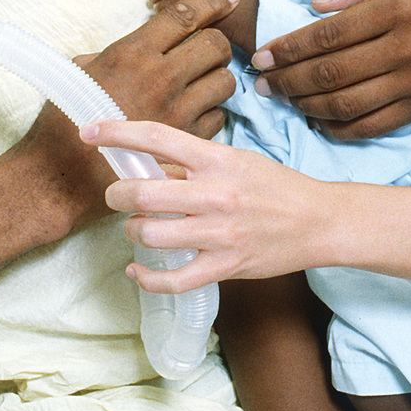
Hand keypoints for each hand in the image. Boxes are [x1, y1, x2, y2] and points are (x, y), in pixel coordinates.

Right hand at [0, 0, 239, 271]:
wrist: (59, 178)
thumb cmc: (62, 122)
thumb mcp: (81, 71)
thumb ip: (116, 52)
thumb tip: (138, 44)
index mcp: (132, 53)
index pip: (185, 15)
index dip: (213, 0)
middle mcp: (159, 77)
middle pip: (215, 44)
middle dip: (216, 44)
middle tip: (206, 53)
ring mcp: (176, 111)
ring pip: (225, 80)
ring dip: (217, 78)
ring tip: (201, 85)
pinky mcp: (186, 142)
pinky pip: (219, 116)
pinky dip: (211, 113)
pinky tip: (193, 116)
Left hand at [88, 119, 332, 292]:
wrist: (320, 221)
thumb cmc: (277, 187)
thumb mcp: (236, 161)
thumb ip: (192, 164)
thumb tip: (146, 164)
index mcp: (218, 159)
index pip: (157, 137)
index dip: (116, 133)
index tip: (90, 131)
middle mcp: (216, 194)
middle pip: (143, 193)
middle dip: (116, 194)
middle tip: (116, 195)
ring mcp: (220, 233)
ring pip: (150, 234)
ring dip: (131, 231)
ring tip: (136, 227)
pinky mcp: (225, 266)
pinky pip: (172, 279)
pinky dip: (145, 277)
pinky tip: (136, 269)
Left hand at [248, 0, 410, 138]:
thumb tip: (319, 3)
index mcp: (398, 9)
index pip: (329, 34)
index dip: (289, 47)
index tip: (262, 54)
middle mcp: (403, 50)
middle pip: (330, 73)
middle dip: (287, 80)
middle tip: (260, 82)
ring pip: (346, 104)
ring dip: (305, 106)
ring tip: (282, 99)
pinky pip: (372, 127)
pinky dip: (339, 129)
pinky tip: (317, 121)